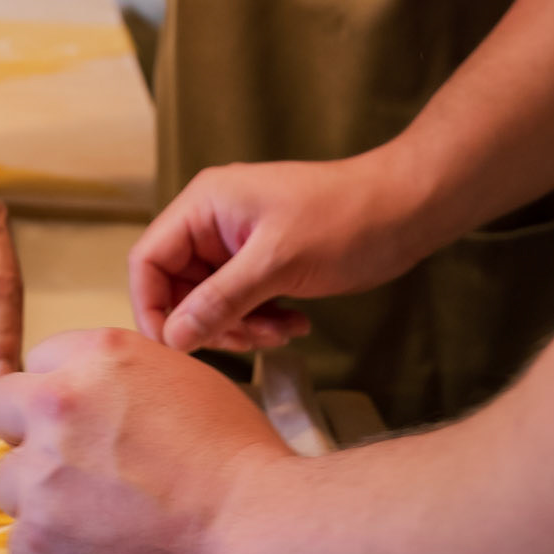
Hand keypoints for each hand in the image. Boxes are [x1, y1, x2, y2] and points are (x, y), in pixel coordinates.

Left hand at [0, 328, 290, 553]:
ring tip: (100, 522)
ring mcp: (41, 473)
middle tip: (75, 467)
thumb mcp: (189, 385)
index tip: (79, 419)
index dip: (62, 391)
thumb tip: (103, 405)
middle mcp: (59, 403)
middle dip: (33, 435)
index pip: (43, 358)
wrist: (253, 542)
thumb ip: (126, 384)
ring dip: (43, 499)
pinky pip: (23, 543)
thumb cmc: (240, 465)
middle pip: (6, 411)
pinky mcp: (38, 538)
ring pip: (11, 482)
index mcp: (100, 357)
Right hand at [130, 156, 427, 354]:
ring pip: (211, 300)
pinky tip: (295, 323)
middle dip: (209, 322)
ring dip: (241, 325)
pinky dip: (262, 319)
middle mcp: (213, 220)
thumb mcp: (277, 263)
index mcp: (204, 204)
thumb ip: (220, 300)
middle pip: (178, 286)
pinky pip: (241, 301)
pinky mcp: (264, 260)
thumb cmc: (344, 220)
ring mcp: (238, 241)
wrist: (404, 210)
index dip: (152, 307)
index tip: (176, 348)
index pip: (148, 259)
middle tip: (248, 341)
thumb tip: (172, 337)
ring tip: (282, 330)